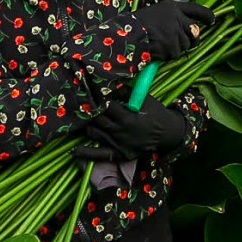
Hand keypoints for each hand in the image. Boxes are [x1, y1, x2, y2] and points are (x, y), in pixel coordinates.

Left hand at [73, 101, 191, 158]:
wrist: (167, 134)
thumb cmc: (155, 114)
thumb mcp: (145, 99)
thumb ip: (126, 92)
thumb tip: (109, 86)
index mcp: (127, 118)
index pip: (106, 106)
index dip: (99, 99)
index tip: (93, 95)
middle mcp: (121, 132)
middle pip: (98, 119)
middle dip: (91, 111)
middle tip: (86, 105)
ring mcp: (118, 144)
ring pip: (94, 133)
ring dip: (89, 125)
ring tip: (86, 119)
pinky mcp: (118, 154)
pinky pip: (99, 155)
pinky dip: (86, 153)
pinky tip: (74, 151)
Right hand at [129, 0, 215, 60]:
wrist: (126, 36)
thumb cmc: (138, 24)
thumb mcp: (156, 13)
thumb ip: (173, 18)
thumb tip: (189, 27)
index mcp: (172, 7)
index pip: (196, 9)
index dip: (206, 15)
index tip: (212, 20)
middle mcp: (177, 18)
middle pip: (195, 31)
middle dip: (193, 38)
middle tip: (185, 41)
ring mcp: (175, 33)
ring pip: (186, 45)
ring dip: (177, 47)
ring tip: (161, 43)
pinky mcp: (172, 46)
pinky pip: (175, 54)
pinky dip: (168, 55)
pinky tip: (157, 49)